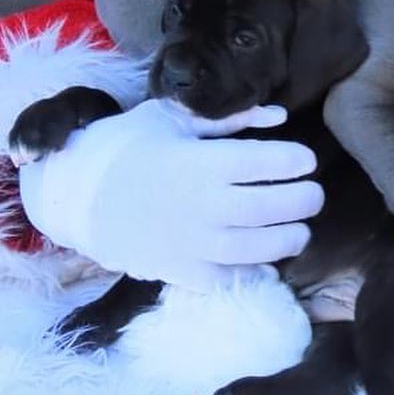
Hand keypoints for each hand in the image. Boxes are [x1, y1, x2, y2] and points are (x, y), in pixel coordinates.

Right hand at [18, 99, 322, 291]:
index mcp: (198, 163)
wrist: (80, 194)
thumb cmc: (131, 146)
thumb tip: (280, 117)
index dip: (294, 161)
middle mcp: (199, 205)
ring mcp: (190, 244)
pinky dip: (253, 270)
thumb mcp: (174, 119)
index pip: (263, 163)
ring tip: (299, 229)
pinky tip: (266, 256)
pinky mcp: (180, 272)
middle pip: (268, 208)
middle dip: (303, 201)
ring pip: (255, 248)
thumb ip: (231, 117)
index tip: (306, 160)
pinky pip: (228, 277)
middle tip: (314, 195)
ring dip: (288, 239)